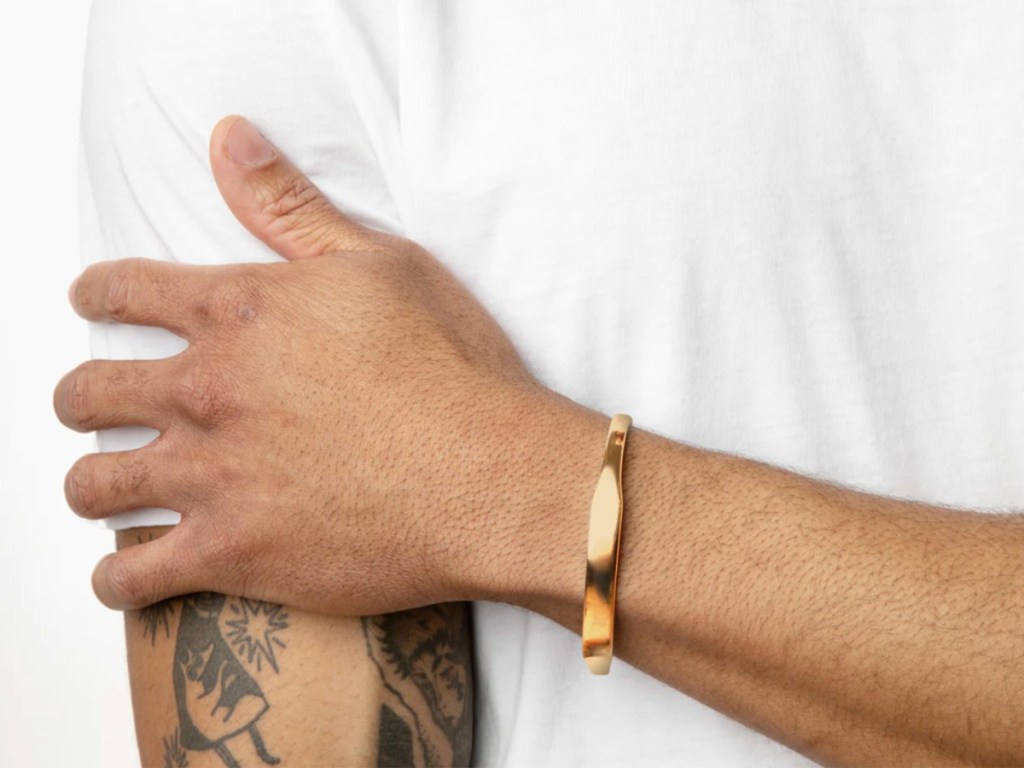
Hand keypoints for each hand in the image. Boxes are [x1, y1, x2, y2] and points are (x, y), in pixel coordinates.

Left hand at [55, 116, 545, 613]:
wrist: (490, 474)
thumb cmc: (450, 368)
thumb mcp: (381, 262)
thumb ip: (290, 204)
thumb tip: (227, 137)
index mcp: (236, 313)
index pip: (120, 293)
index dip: (96, 296)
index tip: (93, 306)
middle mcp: (206, 390)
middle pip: (86, 392)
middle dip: (81, 397)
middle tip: (98, 406)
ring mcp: (211, 476)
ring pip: (92, 485)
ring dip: (93, 484)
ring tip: (111, 488)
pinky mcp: (232, 552)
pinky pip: (132, 578)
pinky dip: (119, 580)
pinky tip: (131, 574)